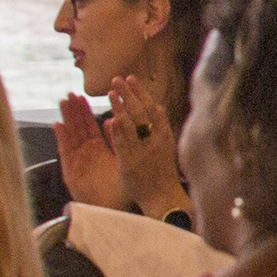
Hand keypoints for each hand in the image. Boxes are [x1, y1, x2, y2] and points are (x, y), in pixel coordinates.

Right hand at [54, 92, 128, 212]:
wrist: (114, 208)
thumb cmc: (120, 186)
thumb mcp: (120, 158)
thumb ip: (116, 140)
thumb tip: (115, 119)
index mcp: (98, 149)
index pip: (90, 126)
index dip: (85, 111)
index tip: (82, 96)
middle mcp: (86, 153)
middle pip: (77, 128)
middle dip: (73, 112)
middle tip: (69, 94)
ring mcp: (77, 161)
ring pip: (71, 136)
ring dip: (66, 119)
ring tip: (62, 103)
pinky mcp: (71, 171)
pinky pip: (66, 152)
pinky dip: (62, 138)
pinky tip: (57, 125)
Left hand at [106, 74, 184, 220]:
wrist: (165, 198)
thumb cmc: (164, 175)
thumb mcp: (165, 148)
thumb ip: (157, 131)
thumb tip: (153, 111)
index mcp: (165, 135)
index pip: (152, 108)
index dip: (141, 92)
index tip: (132, 79)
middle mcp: (156, 140)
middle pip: (142, 111)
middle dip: (129, 93)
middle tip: (118, 78)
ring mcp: (144, 150)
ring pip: (132, 124)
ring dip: (121, 106)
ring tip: (111, 91)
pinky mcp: (132, 162)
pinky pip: (124, 144)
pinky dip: (118, 131)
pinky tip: (112, 118)